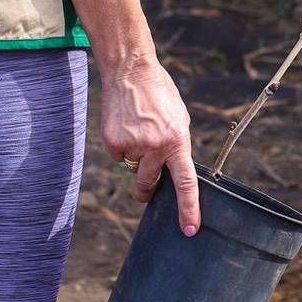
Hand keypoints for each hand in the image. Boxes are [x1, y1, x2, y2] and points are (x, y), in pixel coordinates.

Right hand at [99, 57, 200, 236]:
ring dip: (135, 157)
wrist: (131, 72)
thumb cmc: (160, 95)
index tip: (189, 229)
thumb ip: (177, 146)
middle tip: (146, 192)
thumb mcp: (179, 120)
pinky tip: (125, 126)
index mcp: (177, 141)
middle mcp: (155, 146)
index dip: (188, 209)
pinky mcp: (112, 143)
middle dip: (146, 192)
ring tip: (137, 129)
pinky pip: (118, 156)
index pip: (185, 183)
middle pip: (148, 186)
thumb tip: (173, 171)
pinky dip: (121, 146)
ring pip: (132, 168)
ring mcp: (132, 145)